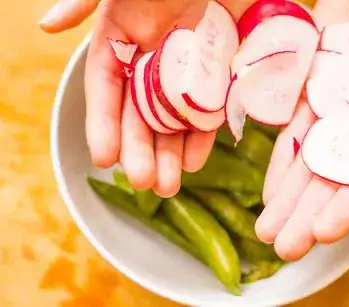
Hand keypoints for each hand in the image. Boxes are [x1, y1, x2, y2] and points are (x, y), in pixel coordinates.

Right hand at [39, 0, 251, 196]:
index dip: (103, 124)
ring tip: (167, 187)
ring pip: (173, 121)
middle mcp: (151, 61)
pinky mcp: (219, 76)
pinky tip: (194, 162)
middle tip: (143, 182)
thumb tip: (46, 25)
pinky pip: (208, 111)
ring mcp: (186, 72)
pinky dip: (202, 137)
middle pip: (140, 114)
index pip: (106, 89)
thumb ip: (86, 1)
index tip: (103, 158)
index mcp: (123, 39)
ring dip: (169, 155)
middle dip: (139, 149)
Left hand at [257, 0, 348, 260]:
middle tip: (281, 246)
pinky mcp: (313, 76)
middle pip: (332, 174)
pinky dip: (280, 150)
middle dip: (306, 212)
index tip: (320, 233)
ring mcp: (337, 98)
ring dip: (287, 192)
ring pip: (307, 154)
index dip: (348, 205)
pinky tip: (268, 184)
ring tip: (266, 227)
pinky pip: (291, 117)